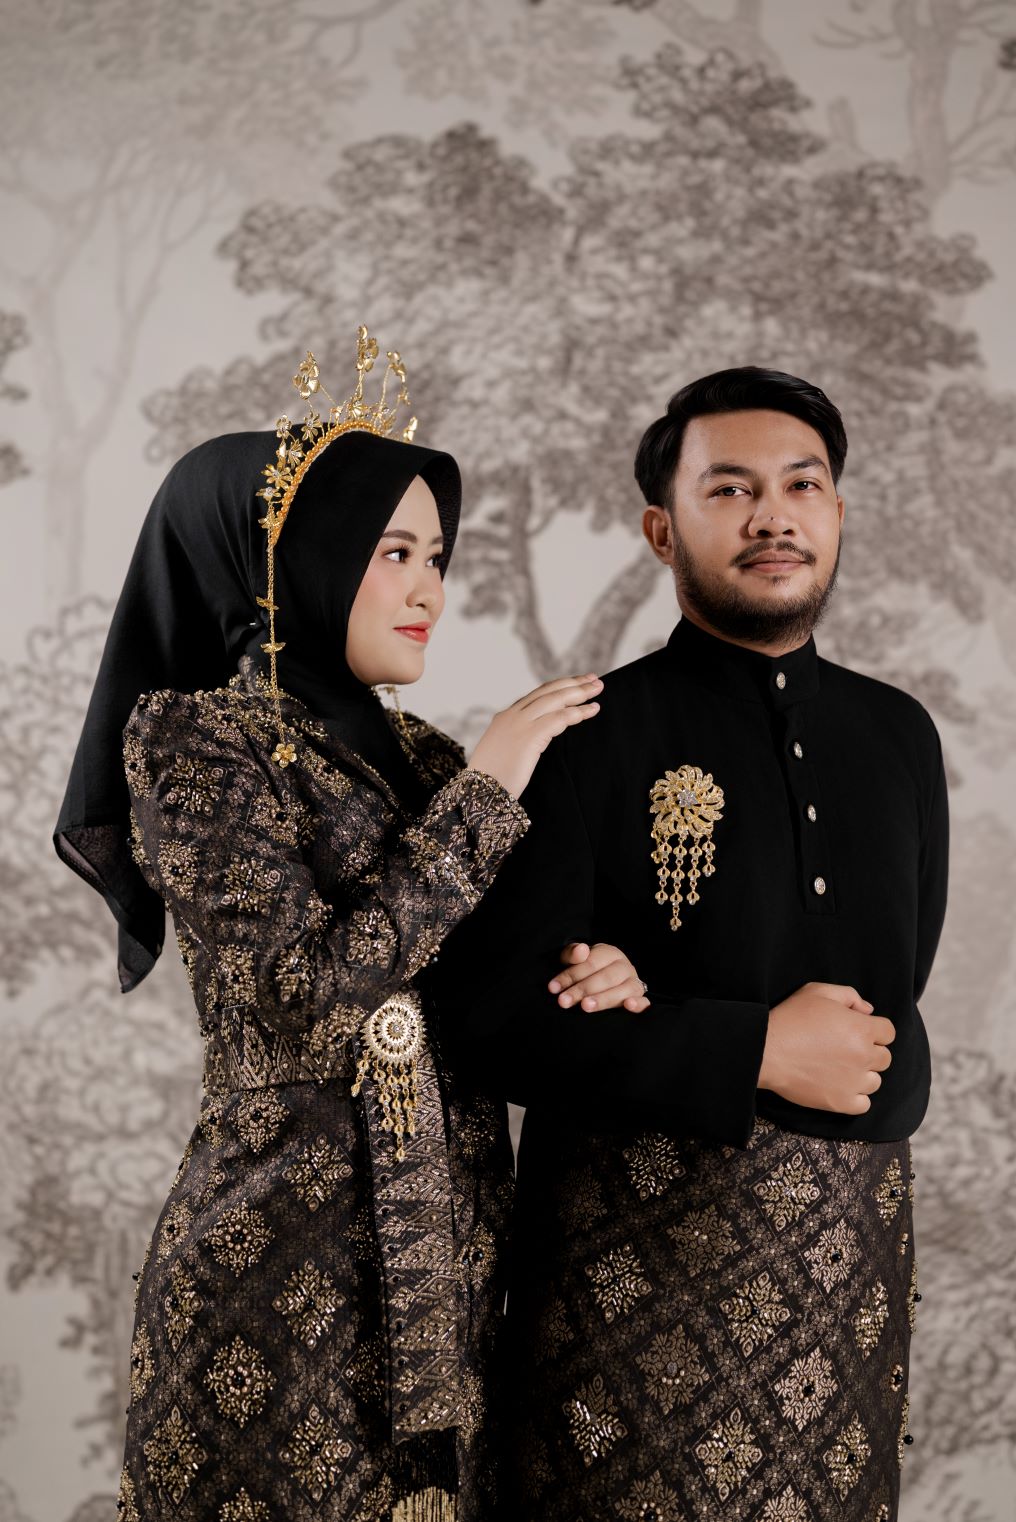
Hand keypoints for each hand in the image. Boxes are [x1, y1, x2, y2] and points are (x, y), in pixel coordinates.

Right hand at [466, 675, 602, 798]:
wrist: (478, 792)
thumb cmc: (492, 779)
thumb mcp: (504, 751)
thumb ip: (519, 739)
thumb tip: (538, 739)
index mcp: (506, 717)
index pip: (537, 694)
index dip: (559, 686)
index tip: (577, 682)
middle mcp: (513, 715)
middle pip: (549, 691)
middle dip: (573, 683)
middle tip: (594, 679)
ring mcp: (520, 723)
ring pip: (556, 700)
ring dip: (579, 693)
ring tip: (598, 690)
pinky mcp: (530, 736)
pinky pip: (560, 718)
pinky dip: (577, 712)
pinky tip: (591, 710)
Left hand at [547, 941, 649, 1012]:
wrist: (604, 978)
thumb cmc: (587, 970)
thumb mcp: (575, 959)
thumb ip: (573, 954)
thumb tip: (581, 950)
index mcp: (609, 953)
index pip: (590, 963)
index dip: (571, 975)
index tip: (553, 988)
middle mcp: (624, 966)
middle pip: (605, 978)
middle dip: (582, 990)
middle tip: (564, 1001)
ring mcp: (634, 982)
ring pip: (622, 990)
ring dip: (603, 999)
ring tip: (585, 1006)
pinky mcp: (640, 998)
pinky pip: (644, 1002)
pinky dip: (638, 1004)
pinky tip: (628, 1006)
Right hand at [758, 981, 894, 1114]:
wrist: (766, 1050)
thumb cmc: (791, 1018)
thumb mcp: (817, 991)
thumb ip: (849, 995)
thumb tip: (869, 1011)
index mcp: (862, 1029)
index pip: (888, 1032)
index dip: (873, 1029)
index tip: (857, 1031)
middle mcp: (864, 1056)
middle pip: (884, 1058)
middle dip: (869, 1051)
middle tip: (844, 1048)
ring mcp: (854, 1082)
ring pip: (875, 1081)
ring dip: (862, 1074)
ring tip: (839, 1068)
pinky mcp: (841, 1102)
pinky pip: (864, 1104)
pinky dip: (855, 1097)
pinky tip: (839, 1086)